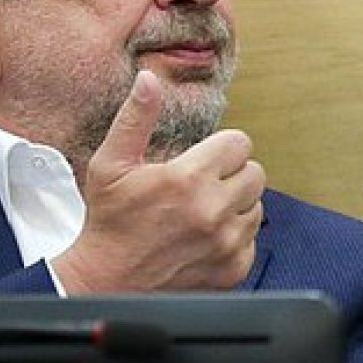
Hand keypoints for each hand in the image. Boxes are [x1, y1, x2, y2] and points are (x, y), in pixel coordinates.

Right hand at [50, 70, 264, 292]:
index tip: (203, 159)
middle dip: (231, 174)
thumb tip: (149, 80)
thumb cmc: (109, 221)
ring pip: (256, 206)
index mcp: (188, 178)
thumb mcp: (111, 164)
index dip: (221, 148)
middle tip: (202, 185)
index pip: (240, 143)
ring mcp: (227, 242)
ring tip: (201, 212)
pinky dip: (234, 237)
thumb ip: (136, 118)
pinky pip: (252, 240)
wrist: (106, 282)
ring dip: (235, 205)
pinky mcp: (233, 267)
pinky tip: (205, 238)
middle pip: (255, 173)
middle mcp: (213, 209)